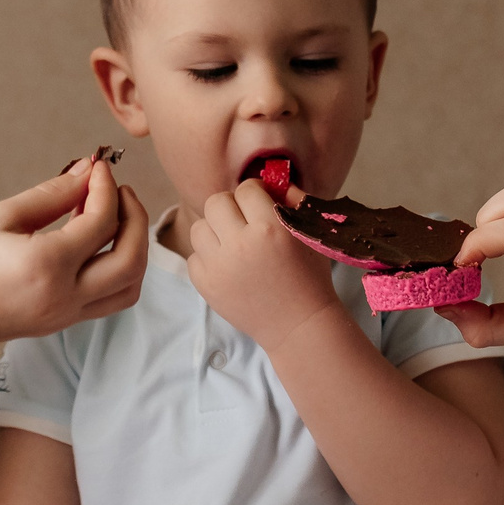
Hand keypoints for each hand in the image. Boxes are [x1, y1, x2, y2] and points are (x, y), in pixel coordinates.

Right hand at [0, 160, 147, 358]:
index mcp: (47, 267)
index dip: (105, 187)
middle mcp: (63, 298)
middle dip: (134, 218)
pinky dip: (115, 268)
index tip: (97, 166)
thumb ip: (51, 195)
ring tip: (109, 215)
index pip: (102, 221)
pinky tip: (90, 240)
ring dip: (132, 248)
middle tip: (116, 188)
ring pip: (128, 287)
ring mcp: (62, 317)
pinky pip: (107, 299)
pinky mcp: (56, 324)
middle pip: (132, 259)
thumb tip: (88, 172)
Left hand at [185, 179, 341, 353]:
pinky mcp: (206, 285)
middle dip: (231, 208)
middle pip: (216, 202)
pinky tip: (228, 267)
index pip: (246, 189)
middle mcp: (240, 244)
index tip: (262, 206)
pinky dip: (208, 258)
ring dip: (215, 231)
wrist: (299, 325)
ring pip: (199, 227)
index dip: (256, 195)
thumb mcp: (309, 232)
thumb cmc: (310, 277)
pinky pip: (193, 256)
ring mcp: (219, 266)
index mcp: (269, 227)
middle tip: (244, 223)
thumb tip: (270, 179)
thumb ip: (293, 199)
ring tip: (233, 245)